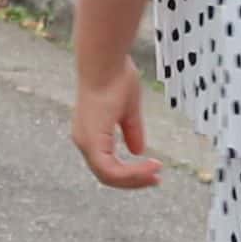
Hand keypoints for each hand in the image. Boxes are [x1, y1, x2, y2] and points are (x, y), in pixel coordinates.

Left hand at [71, 68, 161, 189]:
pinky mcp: (91, 142)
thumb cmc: (114, 76)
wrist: (105, 61)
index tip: (153, 169)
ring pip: (109, 176)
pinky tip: (149, 167)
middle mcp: (84, 141)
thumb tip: (138, 150)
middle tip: (156, 179)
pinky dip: (131, 173)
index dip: (130, 172)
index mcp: (90, 133)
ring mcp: (85, 143)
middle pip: (108, 175)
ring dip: (134, 178)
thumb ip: (131, 130)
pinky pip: (110, 170)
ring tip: (156, 174)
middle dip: (134, 180)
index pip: (108, 164)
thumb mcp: (127, 109)